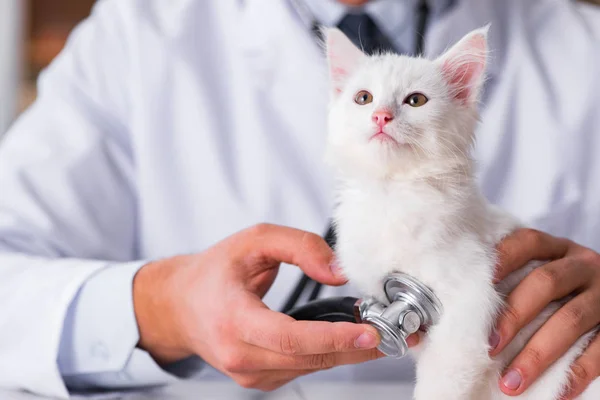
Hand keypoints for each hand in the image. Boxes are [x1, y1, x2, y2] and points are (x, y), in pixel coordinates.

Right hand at [132, 223, 384, 390]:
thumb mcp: (253, 241)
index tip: (370, 333)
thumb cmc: (215, 272)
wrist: (181, 306)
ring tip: (380, 329)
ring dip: (348, 350)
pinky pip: (303, 368)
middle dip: (358, 346)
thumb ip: (299, 246)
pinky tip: (347, 337)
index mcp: (232, 318)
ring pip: (311, 367)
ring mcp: (248, 373)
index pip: (288, 338)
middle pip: (309, 358)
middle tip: (399, 332)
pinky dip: (329, 353)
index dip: (332, 339)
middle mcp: (238, 354)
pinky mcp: (258, 379)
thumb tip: (339, 271)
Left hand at [489, 228, 599, 397]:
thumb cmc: (557, 293)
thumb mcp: (540, 275)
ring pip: (570, 320)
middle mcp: (583, 266)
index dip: (503, 258)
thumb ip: (507, 284)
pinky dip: (578, 372)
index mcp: (558, 249)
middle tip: (490, 345)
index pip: (528, 243)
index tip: (478, 284)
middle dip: (514, 315)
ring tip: (512, 381)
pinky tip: (558, 392)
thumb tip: (450, 314)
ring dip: (538, 354)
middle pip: (546, 282)